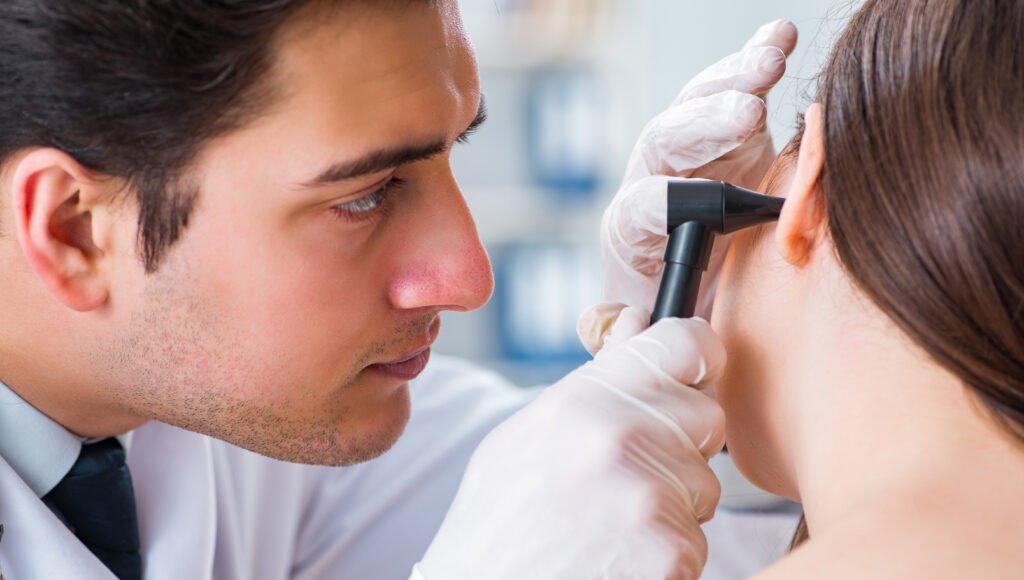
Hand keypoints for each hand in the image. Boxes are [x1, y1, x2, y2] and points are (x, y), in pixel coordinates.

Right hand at [414, 309, 726, 579]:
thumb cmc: (501, 520)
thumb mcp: (527, 434)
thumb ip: (594, 378)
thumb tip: (637, 323)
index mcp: (583, 399)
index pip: (684, 343)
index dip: (698, 356)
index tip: (696, 370)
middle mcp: (621, 438)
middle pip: (708, 417)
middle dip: (682, 444)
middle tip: (629, 473)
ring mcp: (649, 500)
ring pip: (705, 484)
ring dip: (673, 504)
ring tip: (610, 523)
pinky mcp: (670, 555)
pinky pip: (696, 540)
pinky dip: (666, 553)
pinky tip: (617, 557)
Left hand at [579, 20, 797, 354]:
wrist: (699, 297)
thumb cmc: (678, 322)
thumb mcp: (654, 338)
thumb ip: (635, 336)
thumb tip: (622, 327)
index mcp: (631, 232)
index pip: (639, 207)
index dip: (663, 201)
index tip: (694, 203)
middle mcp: (658, 180)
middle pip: (670, 142)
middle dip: (706, 126)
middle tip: (746, 116)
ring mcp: (696, 153)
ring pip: (703, 107)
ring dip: (736, 81)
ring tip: (770, 62)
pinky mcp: (731, 135)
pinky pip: (736, 90)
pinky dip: (755, 61)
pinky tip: (777, 37)